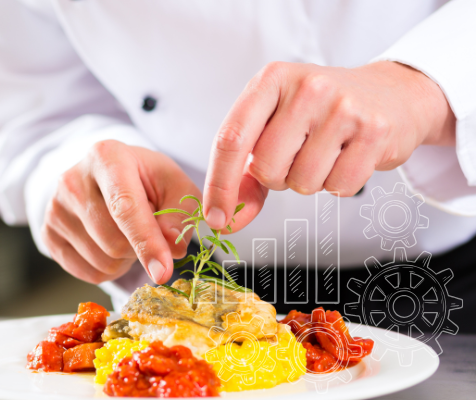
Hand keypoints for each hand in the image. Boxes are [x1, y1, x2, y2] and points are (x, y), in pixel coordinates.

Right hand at [41, 140, 200, 284]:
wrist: (106, 176)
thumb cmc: (144, 179)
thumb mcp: (173, 184)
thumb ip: (181, 213)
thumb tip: (174, 248)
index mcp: (106, 157)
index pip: (125, 208)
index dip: (146, 242)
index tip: (163, 272)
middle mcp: (72, 180)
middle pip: (113, 242)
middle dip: (139, 249)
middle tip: (145, 230)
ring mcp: (54, 208)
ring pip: (101, 261)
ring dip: (125, 260)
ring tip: (126, 234)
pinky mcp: (47, 233)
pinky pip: (86, 273)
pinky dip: (107, 270)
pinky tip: (109, 246)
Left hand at [203, 61, 455, 230]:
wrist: (392, 94)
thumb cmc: (320, 113)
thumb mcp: (274, 126)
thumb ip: (244, 172)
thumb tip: (223, 220)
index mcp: (270, 80)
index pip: (231, 139)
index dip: (219, 185)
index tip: (214, 218)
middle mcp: (305, 87)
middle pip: (266, 168)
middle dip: (276, 178)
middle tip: (297, 156)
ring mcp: (343, 107)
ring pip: (302, 182)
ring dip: (309, 181)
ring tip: (325, 153)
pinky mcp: (375, 130)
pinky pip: (339, 187)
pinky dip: (339, 184)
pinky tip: (348, 156)